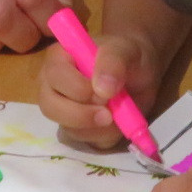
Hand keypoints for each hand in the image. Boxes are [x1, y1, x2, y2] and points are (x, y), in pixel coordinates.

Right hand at [40, 29, 165, 150]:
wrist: (141, 72)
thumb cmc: (128, 54)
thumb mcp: (125, 49)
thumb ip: (113, 62)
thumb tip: (102, 89)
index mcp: (59, 59)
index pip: (54, 76)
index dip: (77, 88)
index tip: (104, 93)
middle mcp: (53, 85)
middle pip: (50, 107)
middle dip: (81, 115)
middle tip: (109, 114)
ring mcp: (64, 110)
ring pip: (69, 129)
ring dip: (98, 127)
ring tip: (119, 113)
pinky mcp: (79, 129)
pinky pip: (86, 141)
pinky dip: (105, 136)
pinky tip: (118, 122)